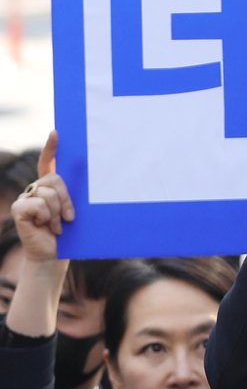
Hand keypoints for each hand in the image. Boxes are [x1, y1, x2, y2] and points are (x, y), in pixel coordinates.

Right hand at [10, 131, 73, 262]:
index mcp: (50, 187)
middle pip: (54, 179)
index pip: (48, 163)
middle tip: (70, 217)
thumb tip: (86, 175)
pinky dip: (46, 217)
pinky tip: (45, 226)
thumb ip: (73, 195)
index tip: (57, 133)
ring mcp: (25, 198)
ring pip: (48, 193)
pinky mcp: (19, 209)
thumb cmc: (68, 234)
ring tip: (58, 226)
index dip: (51, 148)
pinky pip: (37, 204)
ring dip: (58, 212)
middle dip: (66, 199)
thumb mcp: (74, 211)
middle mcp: (35, 189)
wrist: (54, 255)